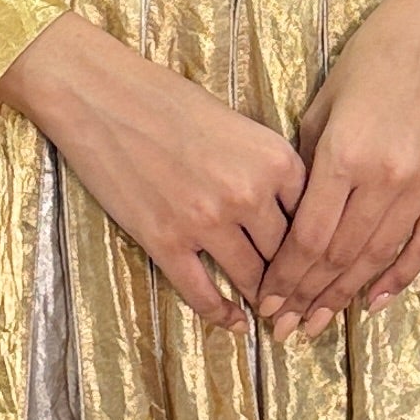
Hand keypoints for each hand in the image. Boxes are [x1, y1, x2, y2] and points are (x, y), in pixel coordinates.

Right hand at [0, 8, 306, 327]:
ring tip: (270, 311)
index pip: (312, 217)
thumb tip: (288, 210)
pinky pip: (202, 293)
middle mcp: (248, 193)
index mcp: (274, 159)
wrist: (101, 97)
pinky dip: (221, 314)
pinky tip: (233, 322)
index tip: (317, 263)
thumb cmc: (168, 100)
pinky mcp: (166, 241)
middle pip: (286, 253)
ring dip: (261, 296)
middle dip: (292, 276)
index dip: (316, 245)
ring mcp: (207, 221)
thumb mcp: (238, 124)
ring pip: (250, 277)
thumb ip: (267, 167)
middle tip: (298, 296)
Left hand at [255, 0, 419, 342]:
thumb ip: (306, 163)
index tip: (268, 300)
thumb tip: (287, 218)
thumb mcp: (323, 104)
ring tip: (320, 324)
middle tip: (286, 327)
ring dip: (345, 295)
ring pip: (378, 257)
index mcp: (344, 153)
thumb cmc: (370, 59)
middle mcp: (385, 175)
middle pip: (340, 255)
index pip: (309, 236)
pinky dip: (399, 277)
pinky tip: (374, 302)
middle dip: (308, 295)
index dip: (286, 275)